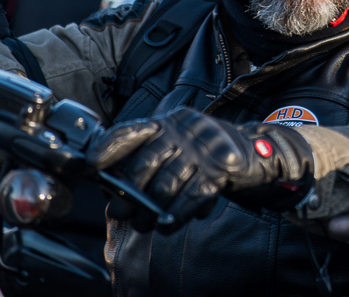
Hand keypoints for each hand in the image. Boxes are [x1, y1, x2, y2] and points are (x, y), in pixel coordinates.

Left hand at [86, 107, 310, 231]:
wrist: (257, 153)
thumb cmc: (207, 155)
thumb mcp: (179, 148)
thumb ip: (152, 161)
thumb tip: (116, 191)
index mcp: (168, 123)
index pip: (131, 131)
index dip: (109, 147)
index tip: (90, 164)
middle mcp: (182, 131)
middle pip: (144, 164)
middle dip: (128, 194)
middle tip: (119, 213)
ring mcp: (202, 149)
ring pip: (166, 185)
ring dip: (151, 211)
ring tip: (144, 225)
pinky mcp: (220, 169)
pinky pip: (191, 197)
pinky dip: (176, 214)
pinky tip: (167, 225)